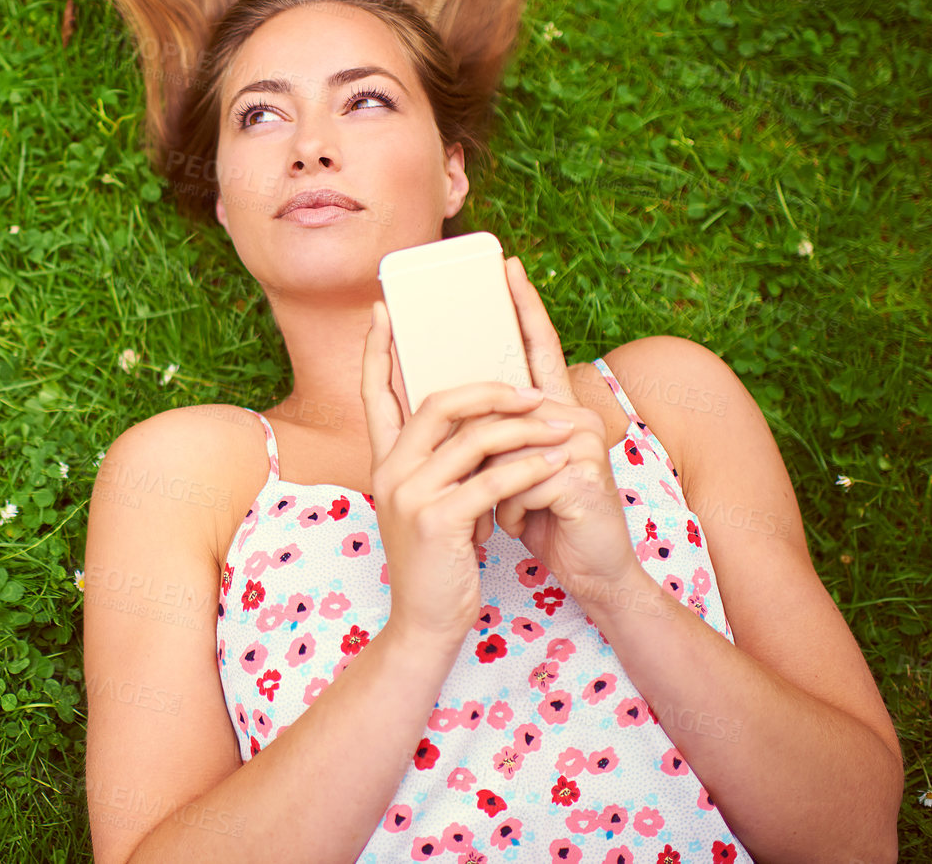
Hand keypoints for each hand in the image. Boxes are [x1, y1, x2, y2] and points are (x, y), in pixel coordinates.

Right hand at [360, 300, 576, 654]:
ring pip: (472, 437)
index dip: (376, 349)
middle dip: (489, 388)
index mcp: (383, 462)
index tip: (382, 309)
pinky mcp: (438, 521)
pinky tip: (554, 464)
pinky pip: (492, 480)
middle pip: (437, 403)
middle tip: (530, 388)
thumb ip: (438, 463)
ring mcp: (410, 495)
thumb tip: (473, 422)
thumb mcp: (428, 503)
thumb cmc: (437, 561)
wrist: (425, 623)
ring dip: (522, 427)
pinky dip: (527, 469)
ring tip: (557, 424)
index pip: (373, 392)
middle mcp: (389, 472)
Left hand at [474, 256, 639, 593]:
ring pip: (502, 445)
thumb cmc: (547, 519)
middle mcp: (574, 417)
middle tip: (479, 465)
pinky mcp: (581, 474)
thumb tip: (446, 406)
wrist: (594, 574)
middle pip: (507, 401)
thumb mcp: (511, 473)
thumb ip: (493, 437)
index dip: (524, 307)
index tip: (508, 266)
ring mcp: (582, 442)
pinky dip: (508, 509)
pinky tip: (524, 526)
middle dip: (482, 436)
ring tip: (501, 515)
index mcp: (553, 413)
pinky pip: (517, 479)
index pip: (538, 349)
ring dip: (492, 488)